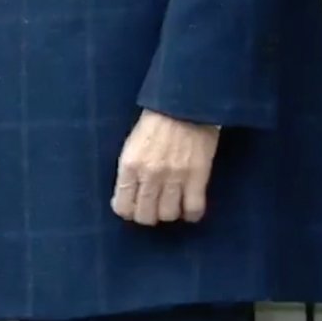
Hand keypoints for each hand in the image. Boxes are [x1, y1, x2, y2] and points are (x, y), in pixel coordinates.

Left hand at [112, 110, 219, 225]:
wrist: (184, 104)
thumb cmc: (155, 122)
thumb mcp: (132, 144)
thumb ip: (129, 171)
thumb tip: (128, 195)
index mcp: (130, 165)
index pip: (123, 206)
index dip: (127, 211)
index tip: (133, 206)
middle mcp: (150, 175)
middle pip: (146, 216)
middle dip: (147, 215)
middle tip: (152, 207)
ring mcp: (175, 177)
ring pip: (168, 215)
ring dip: (169, 213)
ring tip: (171, 204)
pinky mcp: (198, 177)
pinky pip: (194, 209)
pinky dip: (191, 214)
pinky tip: (189, 208)